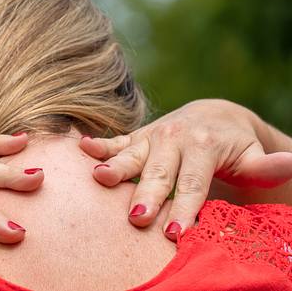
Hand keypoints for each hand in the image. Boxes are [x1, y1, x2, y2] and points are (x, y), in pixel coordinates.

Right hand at [80, 99, 291, 240]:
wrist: (213, 117)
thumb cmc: (235, 146)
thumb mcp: (252, 156)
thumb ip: (267, 165)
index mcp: (205, 145)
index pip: (193, 183)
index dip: (185, 207)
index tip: (176, 232)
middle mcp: (175, 137)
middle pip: (159, 173)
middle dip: (148, 195)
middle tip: (137, 218)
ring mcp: (152, 136)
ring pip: (132, 156)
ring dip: (116, 169)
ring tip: (99, 178)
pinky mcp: (137, 137)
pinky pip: (116, 141)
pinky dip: (98, 145)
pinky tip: (82, 147)